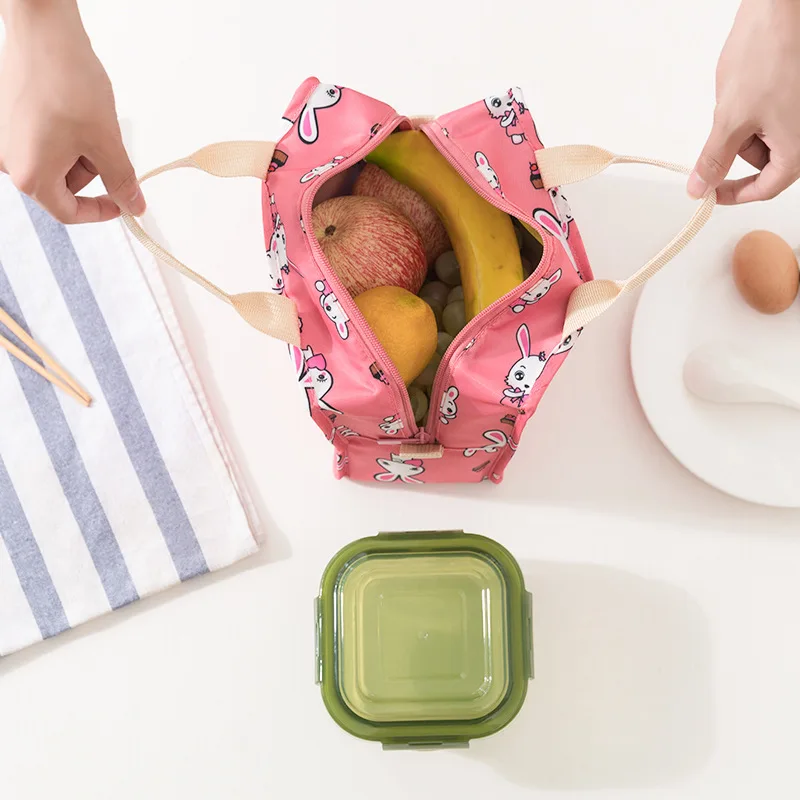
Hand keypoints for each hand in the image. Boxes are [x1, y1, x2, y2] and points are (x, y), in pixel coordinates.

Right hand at [0, 0, 144, 222]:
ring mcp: (6, 140)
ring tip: (88, 121)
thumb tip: (134, 206)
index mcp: (30, 176)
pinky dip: (66, 136)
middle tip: (106, 144)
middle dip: (91, 172)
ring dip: (80, 152)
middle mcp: (10, 162)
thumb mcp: (106, 141)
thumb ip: (121, 181)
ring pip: (55, 163)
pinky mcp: (8, 121)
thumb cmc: (67, 81)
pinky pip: (43, 142)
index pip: (68, 212)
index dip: (100, 211)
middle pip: (62, 186)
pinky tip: (73, 111)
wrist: (43, 29)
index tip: (123, 202)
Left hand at [688, 0, 799, 204]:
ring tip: (747, 92)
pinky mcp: (799, 96)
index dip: (734, 194)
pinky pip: (775, 114)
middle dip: (741, 145)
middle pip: (767, 161)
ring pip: (768, 136)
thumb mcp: (730, 118)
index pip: (766, 188)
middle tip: (731, 117)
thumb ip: (715, 159)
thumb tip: (701, 188)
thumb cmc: (768, 54)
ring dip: (747, 123)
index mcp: (799, 149)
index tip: (710, 193)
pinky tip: (754, 83)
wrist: (783, 6)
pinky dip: (757, 107)